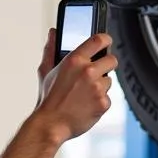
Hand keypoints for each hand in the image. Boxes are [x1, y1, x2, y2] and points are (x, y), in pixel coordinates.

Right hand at [32, 28, 117, 143]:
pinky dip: (100, 102)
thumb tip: (53, 33)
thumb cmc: (48, 98)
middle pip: (112, 60)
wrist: (51, 124)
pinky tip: (87, 105)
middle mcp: (88, 71)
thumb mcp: (46, 70)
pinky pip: (108, 98)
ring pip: (109, 81)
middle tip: (95, 74)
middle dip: (105, 66)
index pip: (99, 40)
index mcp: (74, 60)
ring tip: (84, 94)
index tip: (106, 42)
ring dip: (101, 86)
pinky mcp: (103, 103)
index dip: (106, 39)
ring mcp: (97, 87)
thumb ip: (51, 50)